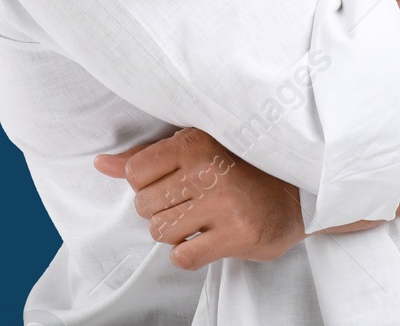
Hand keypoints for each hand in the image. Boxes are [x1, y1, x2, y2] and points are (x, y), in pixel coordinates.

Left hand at [93, 127, 305, 268]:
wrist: (299, 193)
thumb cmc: (239, 168)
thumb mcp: (196, 150)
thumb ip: (146, 158)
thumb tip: (100, 164)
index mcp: (195, 141)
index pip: (135, 172)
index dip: (148, 185)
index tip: (172, 183)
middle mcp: (208, 169)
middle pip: (144, 206)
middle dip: (161, 211)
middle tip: (191, 203)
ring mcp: (223, 204)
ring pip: (160, 233)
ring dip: (175, 234)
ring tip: (201, 220)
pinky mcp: (237, 235)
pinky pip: (183, 257)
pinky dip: (189, 255)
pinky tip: (208, 239)